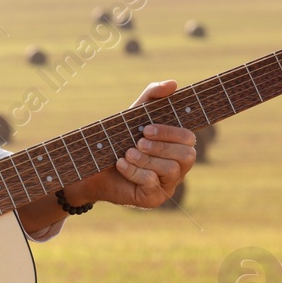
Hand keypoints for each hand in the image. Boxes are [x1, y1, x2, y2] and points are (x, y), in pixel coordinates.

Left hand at [69, 80, 196, 209]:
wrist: (93, 168)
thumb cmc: (118, 140)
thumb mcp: (134, 115)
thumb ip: (152, 96)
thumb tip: (173, 83)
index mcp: (177, 147)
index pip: (189, 138)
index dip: (170, 132)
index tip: (146, 128)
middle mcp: (178, 167)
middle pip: (186, 156)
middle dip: (161, 146)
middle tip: (138, 142)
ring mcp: (168, 185)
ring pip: (171, 170)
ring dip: (147, 159)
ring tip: (127, 153)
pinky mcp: (154, 199)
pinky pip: (153, 184)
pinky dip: (135, 172)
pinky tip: (121, 164)